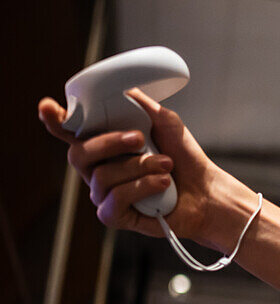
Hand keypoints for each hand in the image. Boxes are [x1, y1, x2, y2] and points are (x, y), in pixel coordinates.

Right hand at [37, 89, 245, 250]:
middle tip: (139, 138)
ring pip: (103, 176)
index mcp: (103, 145)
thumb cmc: (184, 157)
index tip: (48, 106)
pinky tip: (162, 184)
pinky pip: (115, 199)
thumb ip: (139, 105)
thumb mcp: (165, 122)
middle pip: (78, 153)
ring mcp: (103, 194)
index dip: (55, 120)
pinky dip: (142, 187)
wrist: (206, 191)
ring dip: (140, 167)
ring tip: (166, 165)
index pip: (69, 132)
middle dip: (109, 142)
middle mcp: (97, 169)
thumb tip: (121, 88)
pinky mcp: (114, 216)